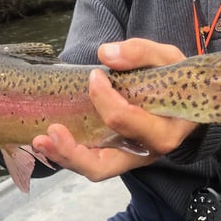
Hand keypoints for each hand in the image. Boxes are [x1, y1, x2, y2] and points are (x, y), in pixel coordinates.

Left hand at [32, 38, 197, 181]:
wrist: (181, 95)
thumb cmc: (172, 77)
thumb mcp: (166, 58)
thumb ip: (140, 52)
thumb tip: (106, 54)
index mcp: (164, 130)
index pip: (127, 121)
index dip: (105, 98)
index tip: (95, 75)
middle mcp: (144, 151)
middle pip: (104, 165)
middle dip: (75, 152)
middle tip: (52, 131)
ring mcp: (126, 156)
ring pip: (92, 168)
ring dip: (63, 156)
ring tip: (40, 140)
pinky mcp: (112, 154)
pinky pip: (88, 161)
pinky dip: (65, 154)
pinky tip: (46, 141)